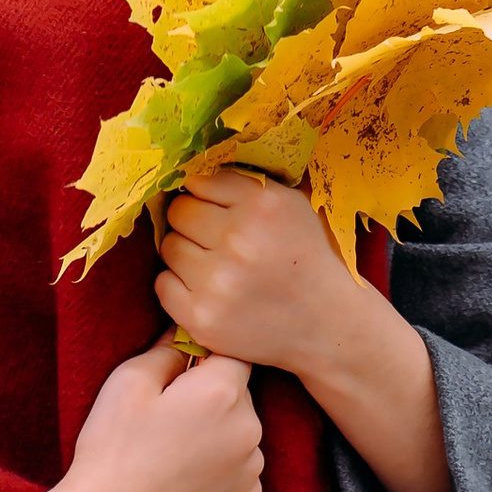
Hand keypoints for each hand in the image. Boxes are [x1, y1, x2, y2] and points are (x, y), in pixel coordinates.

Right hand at [0, 335, 261, 491]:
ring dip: (219, 434)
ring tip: (173, 453)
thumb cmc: (113, 448)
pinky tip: (184, 478)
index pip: (232, 354)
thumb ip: (167, 350)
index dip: (206, 359)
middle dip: (212, 397)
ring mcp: (252, 467)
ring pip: (241, 433)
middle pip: (239, 394)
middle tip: (168, 419)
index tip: (180, 375)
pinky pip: (241, 469)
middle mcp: (250, 426)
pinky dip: (221, 469)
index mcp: (222, 390)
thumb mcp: (128, 382)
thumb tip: (184, 333)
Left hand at [160, 169, 364, 371]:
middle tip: (215, 237)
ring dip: (186, 252)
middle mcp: (238, 239)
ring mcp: (217, 282)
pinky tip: (207, 289)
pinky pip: (163, 284)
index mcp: (263, 204)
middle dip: (193, 221)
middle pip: (179, 212)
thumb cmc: (309, 258)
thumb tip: (196, 168)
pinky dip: (179, 285)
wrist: (328, 324)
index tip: (218, 208)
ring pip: (169, 246)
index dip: (206, 194)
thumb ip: (249, 183)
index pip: (199, 181)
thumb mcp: (294, 205)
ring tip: (215, 264)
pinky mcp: (202, 318)